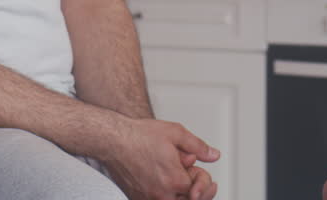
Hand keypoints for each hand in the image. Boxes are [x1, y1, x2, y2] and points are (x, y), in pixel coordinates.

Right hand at [103, 118, 218, 199]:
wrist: (113, 141)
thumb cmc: (139, 136)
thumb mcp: (176, 133)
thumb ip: (198, 146)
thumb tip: (214, 155)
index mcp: (174, 181)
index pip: (199, 189)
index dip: (201, 177)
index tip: (196, 168)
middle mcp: (161, 195)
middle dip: (197, 190)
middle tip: (199, 180)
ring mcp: (148, 199)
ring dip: (182, 194)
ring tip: (183, 182)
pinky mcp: (137, 199)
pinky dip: (166, 195)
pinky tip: (166, 184)